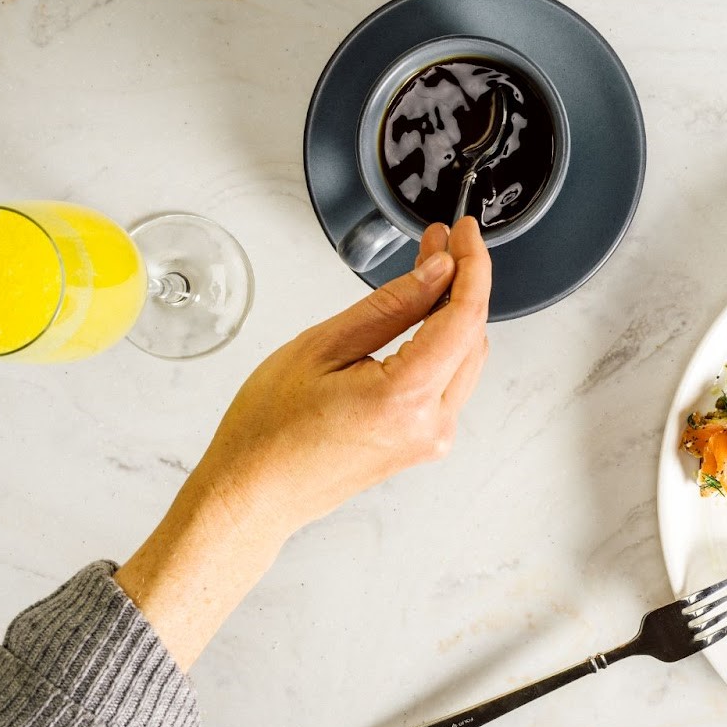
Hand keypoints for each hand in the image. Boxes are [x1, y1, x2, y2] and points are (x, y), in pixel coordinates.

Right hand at [187, 218, 491, 539]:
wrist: (254, 494)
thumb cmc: (269, 430)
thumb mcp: (322, 347)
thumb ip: (390, 305)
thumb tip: (437, 271)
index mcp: (405, 398)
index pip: (465, 315)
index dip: (472, 264)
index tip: (465, 231)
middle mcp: (431, 424)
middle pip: (473, 335)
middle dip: (462, 281)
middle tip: (439, 241)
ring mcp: (432, 438)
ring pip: (467, 357)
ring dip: (454, 310)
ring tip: (430, 269)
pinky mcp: (424, 442)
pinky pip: (450, 380)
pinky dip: (444, 342)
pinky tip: (423, 315)